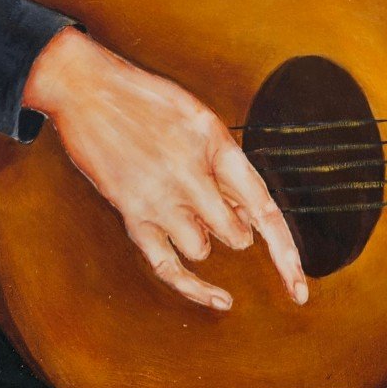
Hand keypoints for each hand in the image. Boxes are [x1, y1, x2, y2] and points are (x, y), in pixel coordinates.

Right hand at [22, 27, 307, 309]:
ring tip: (178, 197)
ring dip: (202, 236)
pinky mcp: (131, 213)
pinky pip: (168, 267)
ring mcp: (159, 199)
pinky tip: (221, 299)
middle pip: (235, 234)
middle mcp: (191, 176)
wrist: (87, 88)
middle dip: (232, 226)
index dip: (285, 251)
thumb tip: (247, 213)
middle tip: (210, 195)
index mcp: (217, 146)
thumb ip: (227, 163)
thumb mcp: (201, 117)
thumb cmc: (148, 99)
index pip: (264, 208)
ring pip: (203, 249)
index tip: (299, 287)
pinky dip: (195, 287)